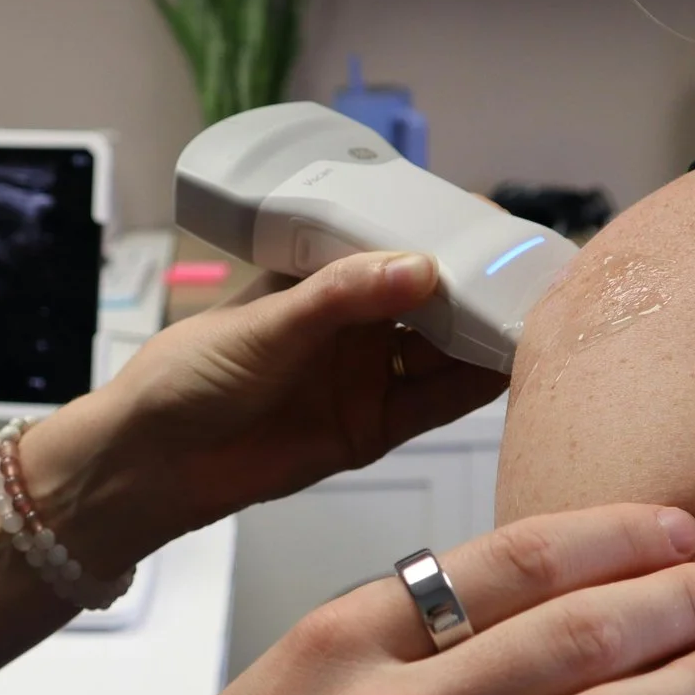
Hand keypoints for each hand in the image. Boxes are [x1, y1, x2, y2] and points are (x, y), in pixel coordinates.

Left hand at [24, 252, 504, 567]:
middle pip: (438, 299)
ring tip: (540, 323)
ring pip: (446, 349)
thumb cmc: (191, 373)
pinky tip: (512, 368)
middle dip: (486, 290)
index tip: (502, 232)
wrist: (155, 461)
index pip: (403, 244)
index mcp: (327, 275)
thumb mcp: (267, 325)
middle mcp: (357, 320)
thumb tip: (420, 269)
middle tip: (539, 280)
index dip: (453, 237)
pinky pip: (437, 401)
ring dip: (489, 338)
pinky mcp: (375, 426)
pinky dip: (475, 387)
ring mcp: (369, 372)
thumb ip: (342, 298)